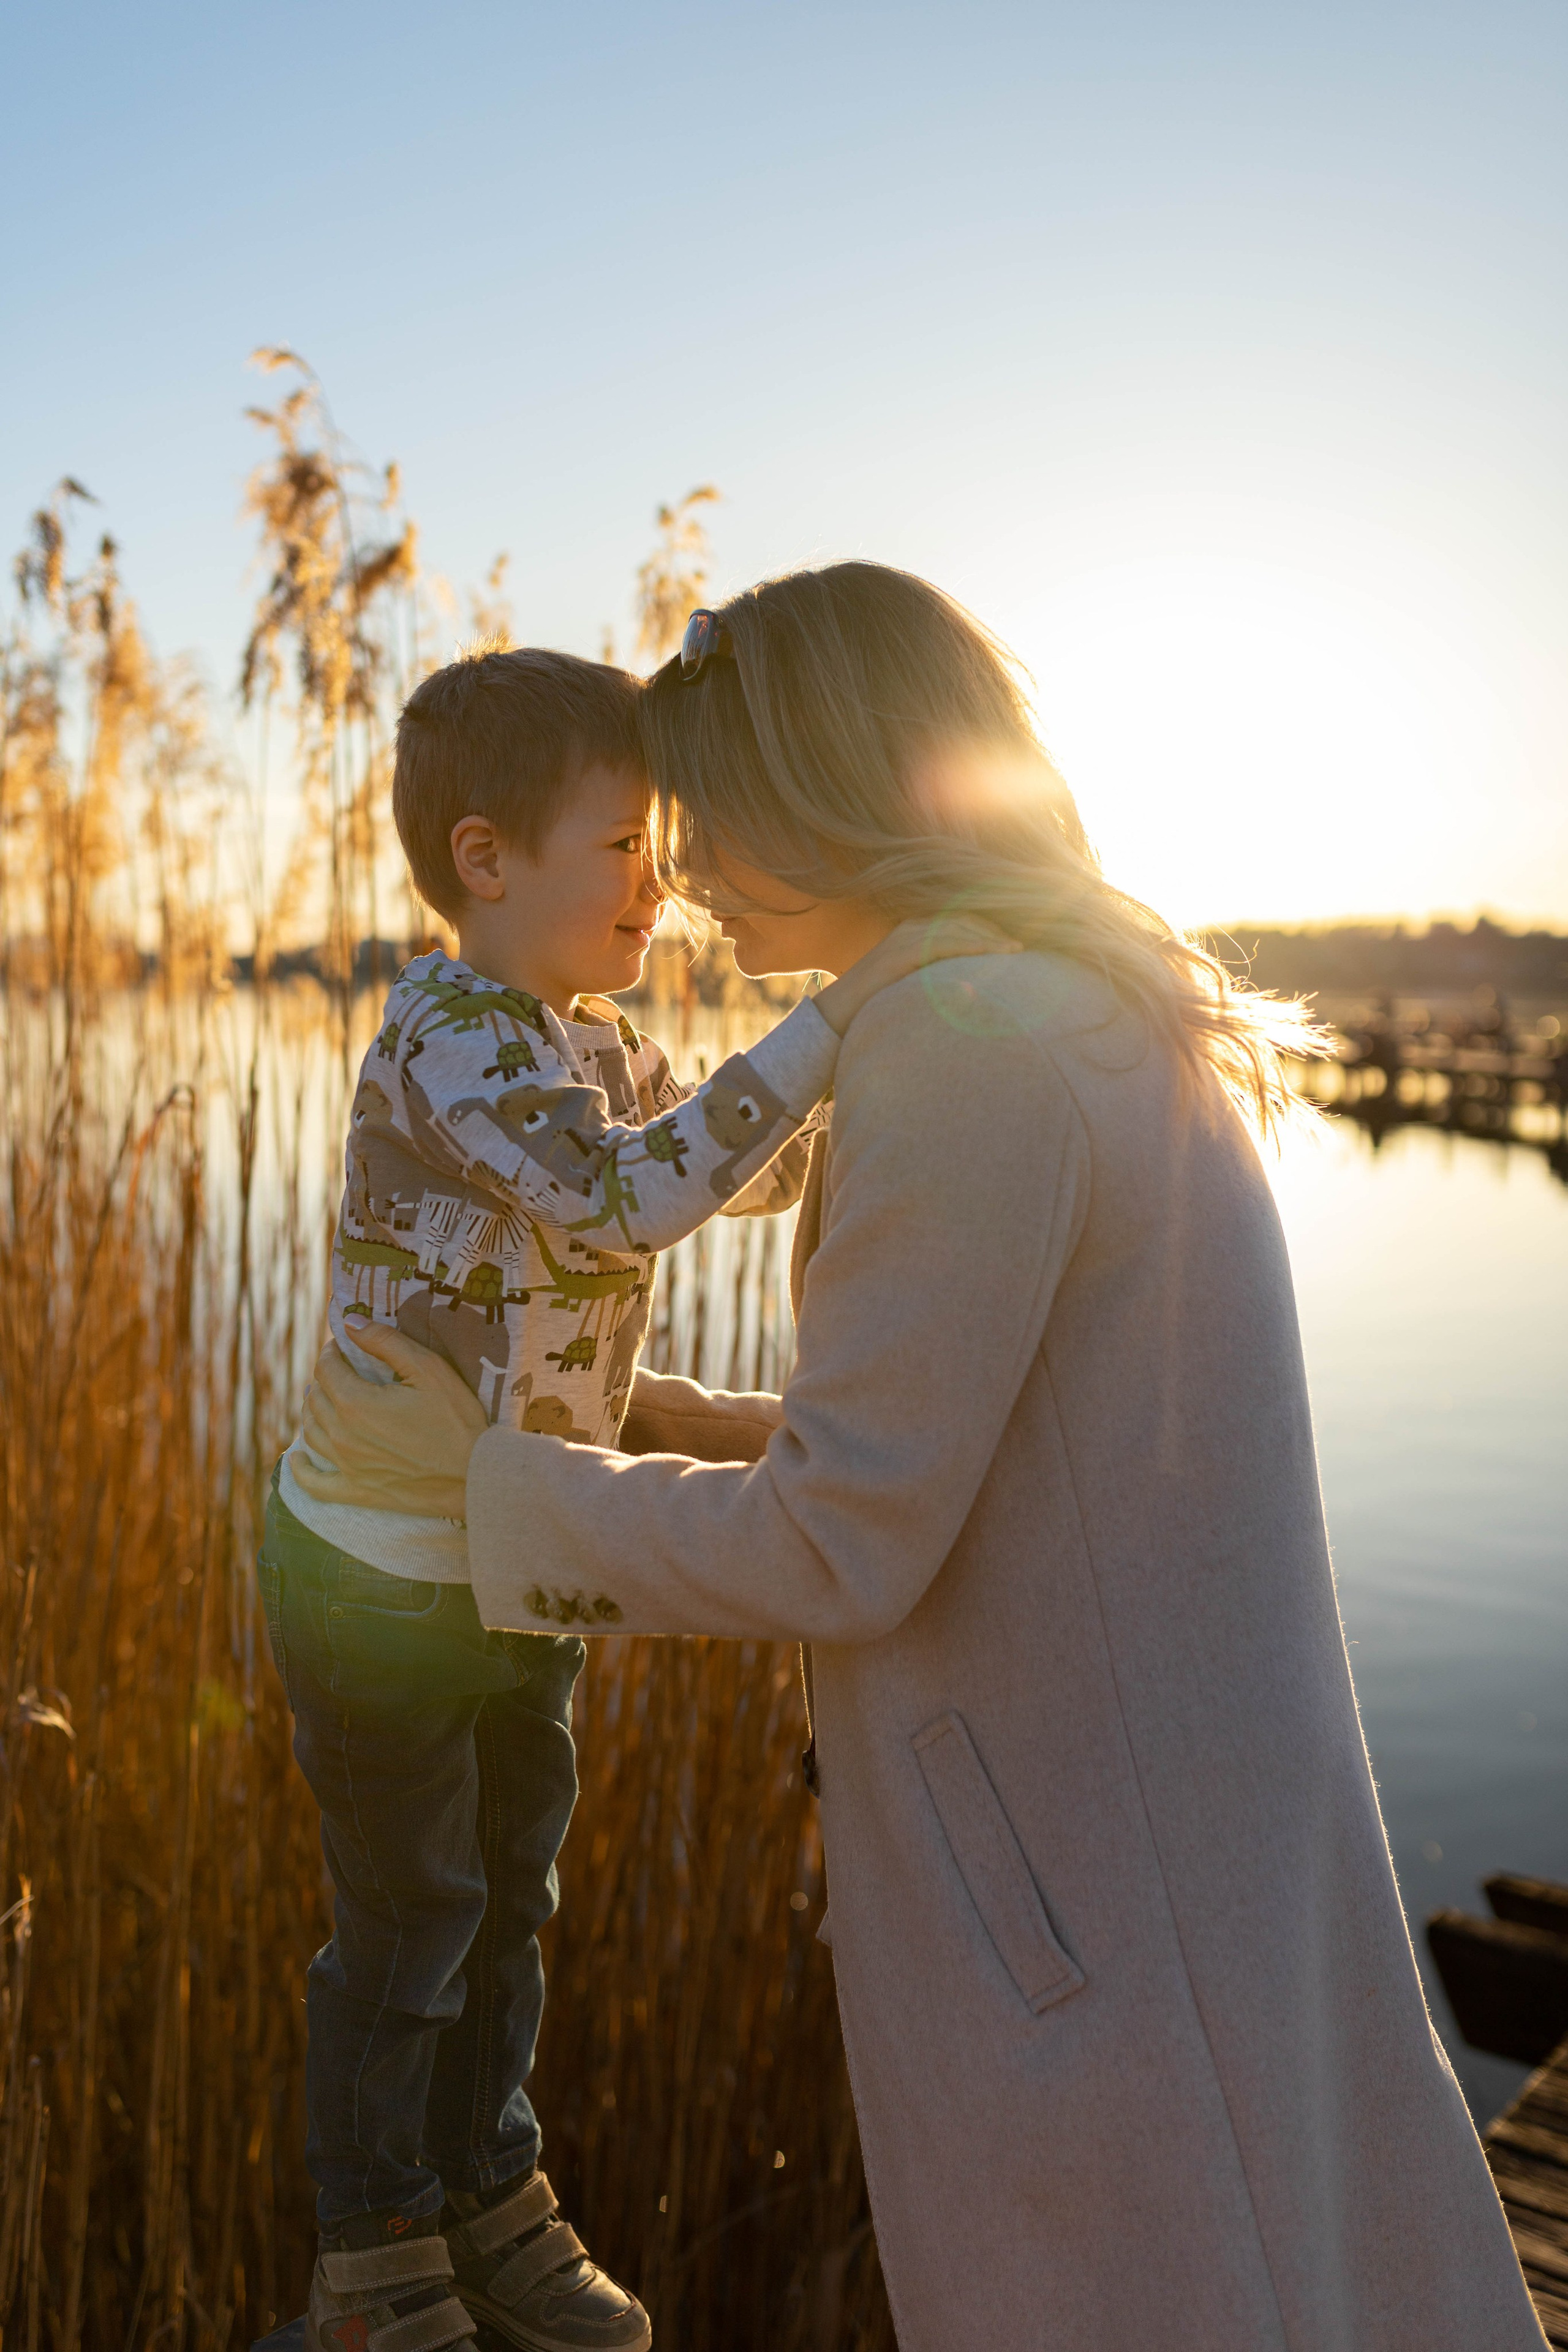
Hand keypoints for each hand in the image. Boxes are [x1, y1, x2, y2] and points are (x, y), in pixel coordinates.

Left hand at [292, 1323, 487, 1520]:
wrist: (475, 1477)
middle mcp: (342, 1435)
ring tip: (326, 1399)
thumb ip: (386, 1342)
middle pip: (316, 1398)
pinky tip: (298, 1458)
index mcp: (355, 1403)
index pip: (326, 1369)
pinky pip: (313, 1483)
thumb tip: (350, 1324)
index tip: (343, 1346)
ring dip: (313, 1411)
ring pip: (311, 1432)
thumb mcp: (429, 1370)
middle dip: (325, 1378)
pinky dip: (300, 1469)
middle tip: (342, 1370)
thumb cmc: (456, 1420)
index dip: (332, 1352)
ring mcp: (346, 1467)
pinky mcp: (355, 1492)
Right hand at [812, 912, 1018, 1036]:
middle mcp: (911, 926)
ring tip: (1015, 950)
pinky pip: (944, 944)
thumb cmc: (876, 1003)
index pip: (958, 918)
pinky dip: (971, 947)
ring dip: (989, 939)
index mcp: (914, 929)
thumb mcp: (911, 982)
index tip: (1013, 939)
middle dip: (994, 930)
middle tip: (1022, 945)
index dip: (988, 926)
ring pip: (957, 929)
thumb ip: (934, 974)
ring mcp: (905, 937)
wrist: (838, 1013)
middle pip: (962, 919)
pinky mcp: (902, 953)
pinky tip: (992, 953)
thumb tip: (971, 987)